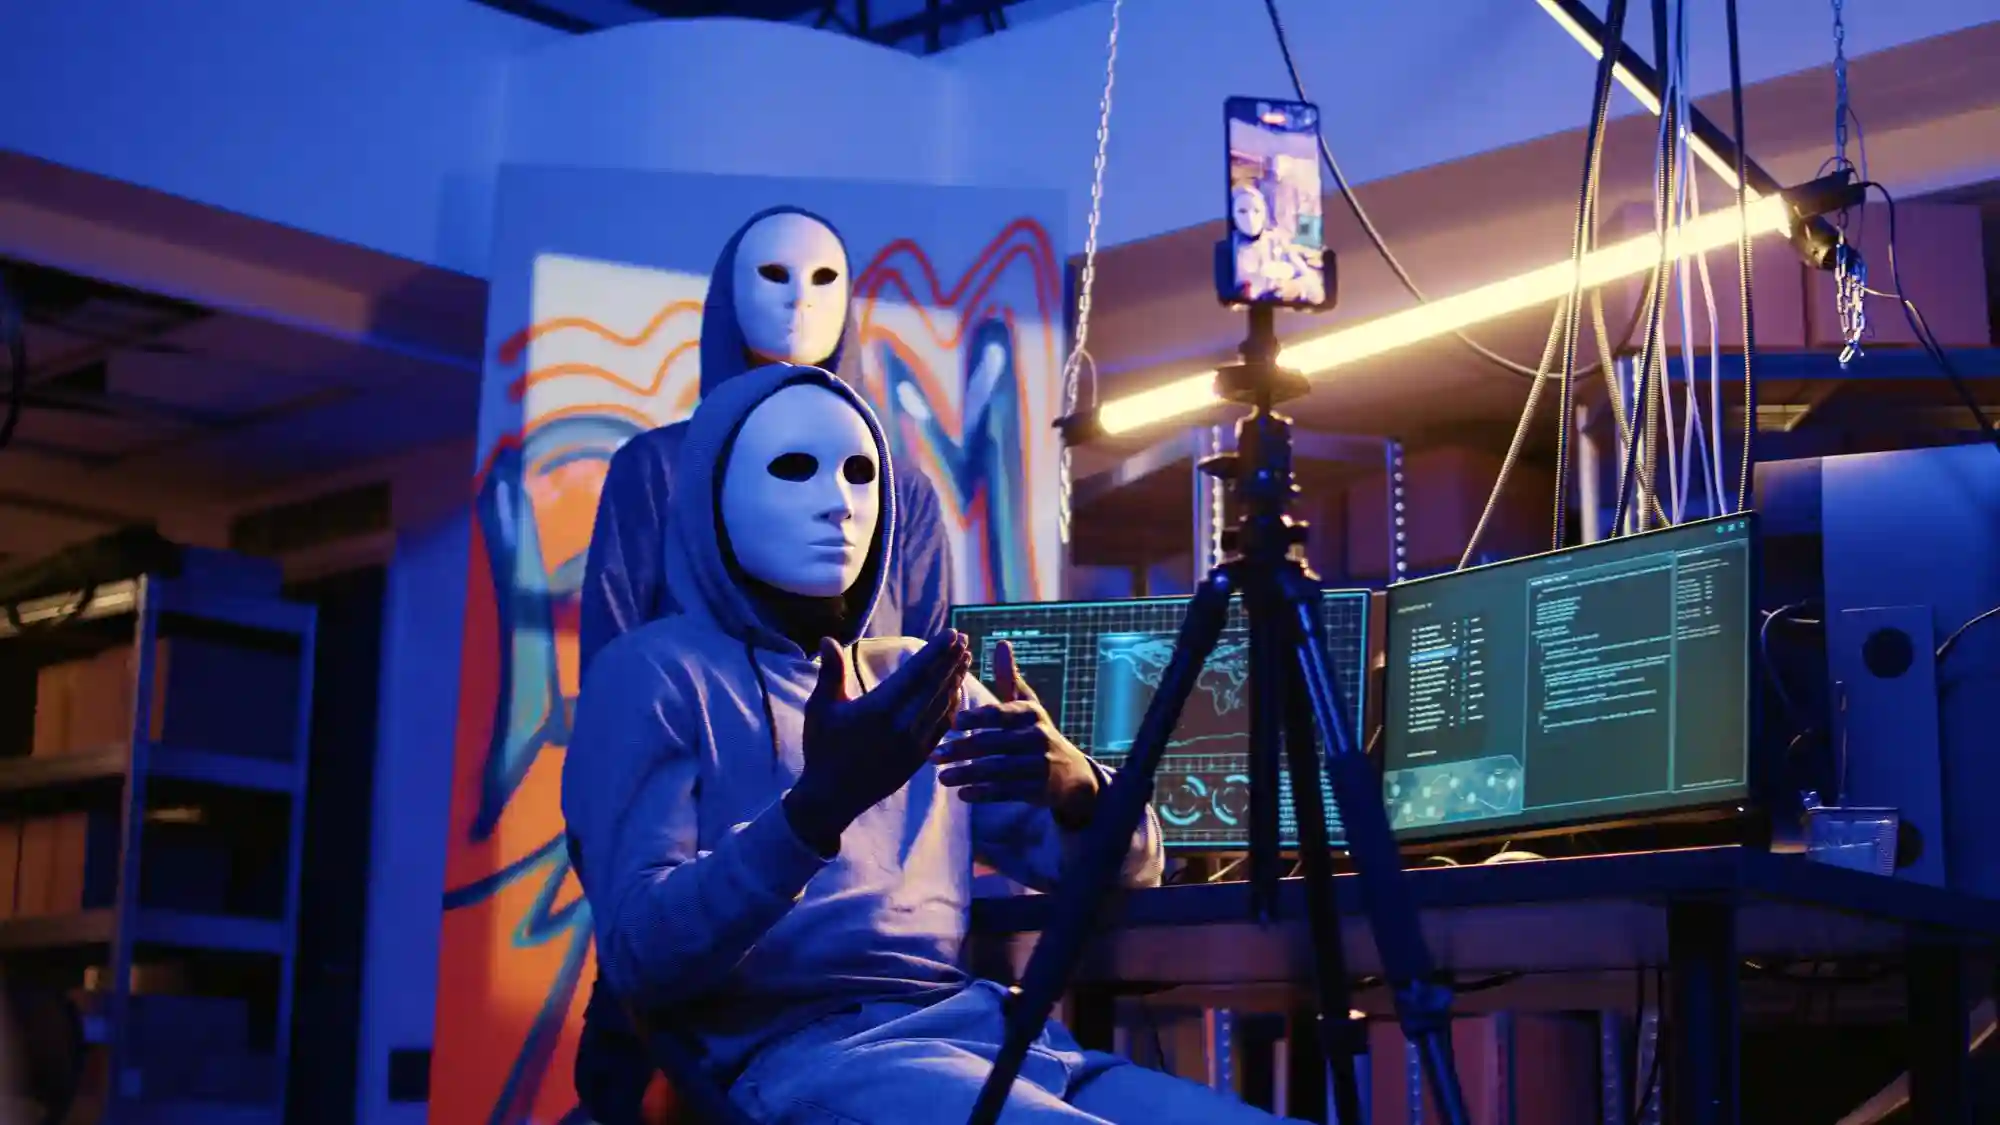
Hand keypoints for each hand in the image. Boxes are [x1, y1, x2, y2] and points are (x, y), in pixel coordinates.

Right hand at [785, 631, 969, 853]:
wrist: (832, 796)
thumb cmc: (823, 749)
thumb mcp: (820, 708)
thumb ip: (830, 673)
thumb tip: (827, 639)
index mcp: (879, 709)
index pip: (915, 673)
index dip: (936, 652)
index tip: (951, 634)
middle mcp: (902, 725)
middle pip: (934, 685)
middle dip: (950, 660)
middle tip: (963, 639)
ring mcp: (914, 743)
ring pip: (942, 705)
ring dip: (955, 680)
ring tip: (964, 659)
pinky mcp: (919, 757)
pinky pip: (942, 727)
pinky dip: (952, 706)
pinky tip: (956, 692)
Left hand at [934, 640, 1100, 829]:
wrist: (1072, 773)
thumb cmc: (1038, 733)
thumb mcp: (1029, 705)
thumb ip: (1010, 678)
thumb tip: (1000, 643)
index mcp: (1031, 714)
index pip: (1001, 714)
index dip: (977, 718)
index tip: (952, 722)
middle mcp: (1037, 738)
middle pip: (994, 744)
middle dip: (962, 749)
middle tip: (934, 754)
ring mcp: (1039, 766)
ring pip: (998, 770)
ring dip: (968, 774)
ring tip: (942, 777)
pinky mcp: (1037, 790)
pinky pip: (1006, 792)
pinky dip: (984, 794)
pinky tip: (962, 794)